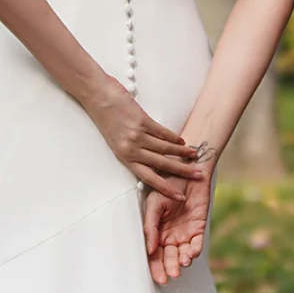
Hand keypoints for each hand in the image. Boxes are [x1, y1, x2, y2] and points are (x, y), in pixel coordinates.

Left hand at [84, 76, 204, 199]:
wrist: (97, 96)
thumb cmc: (106, 118)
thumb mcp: (117, 141)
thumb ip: (133, 151)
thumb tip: (151, 158)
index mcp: (124, 157)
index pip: (148, 178)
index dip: (165, 188)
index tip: (178, 196)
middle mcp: (131, 149)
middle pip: (162, 164)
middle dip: (182, 171)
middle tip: (196, 175)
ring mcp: (137, 135)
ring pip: (165, 148)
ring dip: (182, 153)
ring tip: (194, 156)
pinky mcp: (142, 120)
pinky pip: (162, 132)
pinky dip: (173, 137)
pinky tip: (181, 141)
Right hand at [143, 162, 213, 284]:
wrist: (188, 171)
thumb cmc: (168, 184)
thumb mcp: (154, 204)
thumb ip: (151, 226)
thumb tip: (149, 249)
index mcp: (156, 231)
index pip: (154, 254)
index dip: (155, 267)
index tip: (158, 278)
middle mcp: (169, 235)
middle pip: (168, 257)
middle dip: (169, 268)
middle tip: (170, 277)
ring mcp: (184, 233)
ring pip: (183, 254)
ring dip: (182, 261)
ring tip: (181, 264)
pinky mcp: (198, 228)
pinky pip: (197, 243)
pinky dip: (195, 250)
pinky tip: (191, 254)